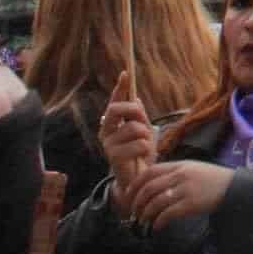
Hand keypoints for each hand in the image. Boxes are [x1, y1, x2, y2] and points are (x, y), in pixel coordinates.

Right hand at [100, 71, 154, 216]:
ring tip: (144, 147)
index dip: (120, 87)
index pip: (115, 101)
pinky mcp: (114, 157)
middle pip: (119, 109)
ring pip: (134, 128)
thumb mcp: (142, 132)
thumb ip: (138, 117)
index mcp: (112, 124)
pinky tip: (142, 157)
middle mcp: (106, 132)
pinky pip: (139, 144)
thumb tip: (136, 99)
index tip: (126, 73)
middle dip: (136, 112)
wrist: (135, 179)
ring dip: (146, 136)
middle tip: (143, 123)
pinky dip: (146, 149)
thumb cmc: (139, 155)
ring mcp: (108, 144)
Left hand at [127, 159, 232, 230]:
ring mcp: (186, 189)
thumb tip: (152, 185)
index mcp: (179, 165)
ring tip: (143, 222)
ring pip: (155, 202)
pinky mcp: (191, 204)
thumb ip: (174, 173)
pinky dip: (158, 222)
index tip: (128, 196)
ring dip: (145, 214)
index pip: (149, 172)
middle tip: (133, 213)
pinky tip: (156, 227)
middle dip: (136, 203)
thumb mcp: (193, 169)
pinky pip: (167, 214)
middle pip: (148, 188)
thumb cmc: (213, 179)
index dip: (134, 185)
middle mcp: (180, 176)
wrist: (234, 187)